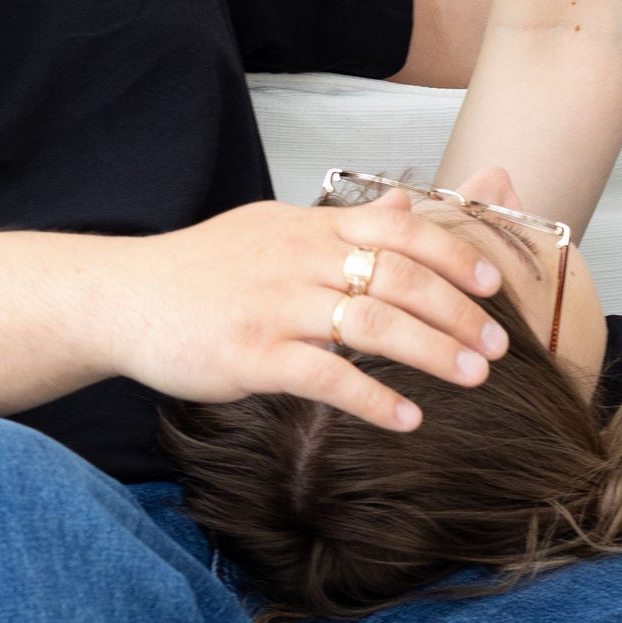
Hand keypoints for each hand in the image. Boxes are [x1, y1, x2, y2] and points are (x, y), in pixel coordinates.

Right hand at [111, 191, 508, 431]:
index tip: (493, 283)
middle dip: (458, 313)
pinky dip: (375, 400)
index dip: (453, 254)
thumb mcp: (272, 227)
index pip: (399, 229)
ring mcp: (276, 307)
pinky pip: (327, 378)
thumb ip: (339, 221)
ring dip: (432, 354)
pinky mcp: (251, 356)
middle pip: (399, 278)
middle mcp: (299, 259)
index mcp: (308, 226)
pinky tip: (407, 419)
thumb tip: (401, 203)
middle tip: (497, 347)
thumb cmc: (202, 268)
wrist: (123, 296)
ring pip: (374, 325)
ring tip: (472, 379)